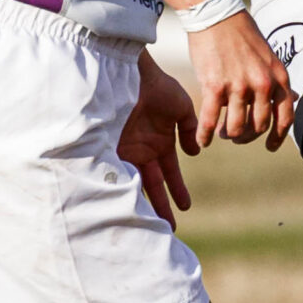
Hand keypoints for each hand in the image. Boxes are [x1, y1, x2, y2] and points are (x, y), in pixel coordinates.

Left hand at [120, 53, 199, 224]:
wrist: (130, 72)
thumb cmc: (156, 86)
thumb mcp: (181, 107)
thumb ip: (191, 129)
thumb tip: (195, 153)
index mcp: (160, 142)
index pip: (169, 173)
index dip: (177, 190)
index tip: (185, 207)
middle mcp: (142, 150)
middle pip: (152, 185)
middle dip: (160, 206)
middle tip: (166, 229)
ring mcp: (124, 150)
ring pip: (133, 184)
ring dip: (141, 203)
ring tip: (147, 225)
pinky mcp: (108, 148)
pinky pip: (115, 174)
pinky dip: (120, 190)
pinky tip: (126, 207)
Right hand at [187, 12, 295, 150]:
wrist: (216, 15)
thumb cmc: (241, 35)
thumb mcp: (268, 57)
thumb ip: (277, 80)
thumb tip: (293, 99)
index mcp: (279, 76)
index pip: (285, 117)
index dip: (278, 136)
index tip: (270, 146)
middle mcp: (262, 84)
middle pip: (259, 126)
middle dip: (248, 136)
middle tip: (238, 136)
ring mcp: (239, 86)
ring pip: (237, 128)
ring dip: (229, 135)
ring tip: (222, 133)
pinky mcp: (215, 86)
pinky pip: (211, 121)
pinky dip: (206, 135)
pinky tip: (203, 141)